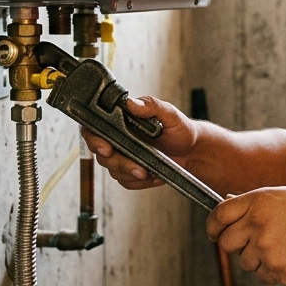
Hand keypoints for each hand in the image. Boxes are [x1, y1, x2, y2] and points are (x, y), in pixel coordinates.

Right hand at [82, 95, 196, 190]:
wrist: (191, 151)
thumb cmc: (179, 129)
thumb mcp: (169, 113)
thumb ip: (151, 105)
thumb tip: (132, 103)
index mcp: (121, 121)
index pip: (95, 128)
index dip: (94, 139)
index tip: (106, 148)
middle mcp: (117, 138)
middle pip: (102, 154)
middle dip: (119, 162)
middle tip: (137, 167)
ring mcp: (122, 156)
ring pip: (113, 170)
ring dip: (131, 173)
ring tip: (150, 171)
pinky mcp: (129, 172)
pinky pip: (125, 182)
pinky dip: (139, 182)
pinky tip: (154, 175)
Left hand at [207, 187, 285, 285]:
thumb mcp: (284, 197)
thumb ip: (254, 201)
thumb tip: (226, 202)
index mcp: (259, 201)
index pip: (219, 214)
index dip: (212, 226)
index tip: (213, 233)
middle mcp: (258, 223)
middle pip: (225, 242)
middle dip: (233, 246)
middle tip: (249, 244)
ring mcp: (266, 247)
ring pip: (243, 262)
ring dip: (256, 260)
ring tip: (281, 248)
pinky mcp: (275, 269)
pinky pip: (261, 275)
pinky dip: (271, 271)